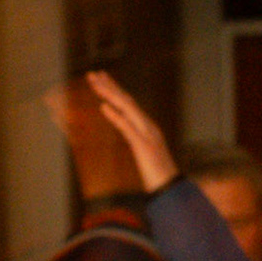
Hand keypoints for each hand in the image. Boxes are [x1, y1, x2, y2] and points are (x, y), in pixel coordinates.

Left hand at [88, 71, 178, 192]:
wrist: (170, 187)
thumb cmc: (156, 172)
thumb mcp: (142, 152)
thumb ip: (134, 138)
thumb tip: (125, 129)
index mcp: (146, 126)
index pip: (128, 103)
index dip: (114, 89)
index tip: (100, 79)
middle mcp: (147, 125)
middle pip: (126, 100)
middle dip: (109, 85)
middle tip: (92, 74)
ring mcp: (146, 133)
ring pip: (127, 108)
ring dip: (109, 94)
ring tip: (95, 84)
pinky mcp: (143, 145)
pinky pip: (127, 127)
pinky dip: (115, 116)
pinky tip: (103, 107)